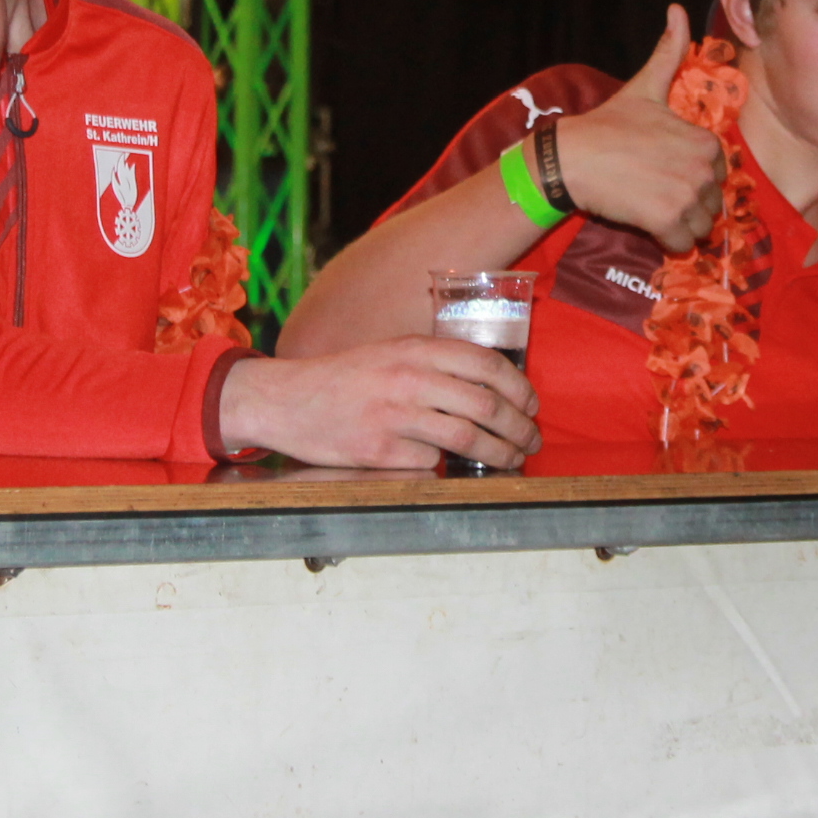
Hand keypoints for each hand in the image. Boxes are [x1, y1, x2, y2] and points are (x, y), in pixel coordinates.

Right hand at [220, 336, 541, 469]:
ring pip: (467, 438)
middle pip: (486, 404)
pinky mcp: (378, 451)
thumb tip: (490, 386)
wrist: (286, 399)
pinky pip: (430, 463)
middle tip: (531, 441)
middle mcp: (408, 378)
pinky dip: (444, 467)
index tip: (532, 406)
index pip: (487, 365)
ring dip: (499, 454)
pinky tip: (450, 468)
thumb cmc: (344, 378)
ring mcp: (393, 416)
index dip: (520, 388)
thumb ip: (435, 363)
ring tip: (512, 460)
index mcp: (415, 349)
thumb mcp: (391, 352)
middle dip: (520, 428)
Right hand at [555, 5, 727, 252]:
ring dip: (678, 226)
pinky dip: (666, 242)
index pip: (717, 176)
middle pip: (711, 204)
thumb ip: (668, 52)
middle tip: (652, 190)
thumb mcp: (644, 87)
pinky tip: (645, 223)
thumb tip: (677, 8)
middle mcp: (703, 167)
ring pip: (700, 227)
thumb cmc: (607, 125)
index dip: (690, 178)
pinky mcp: (668, 221)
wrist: (571, 158)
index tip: (662, 171)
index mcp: (706, 141)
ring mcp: (687, 195)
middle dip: (686, 204)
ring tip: (649, 206)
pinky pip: (682, 245)